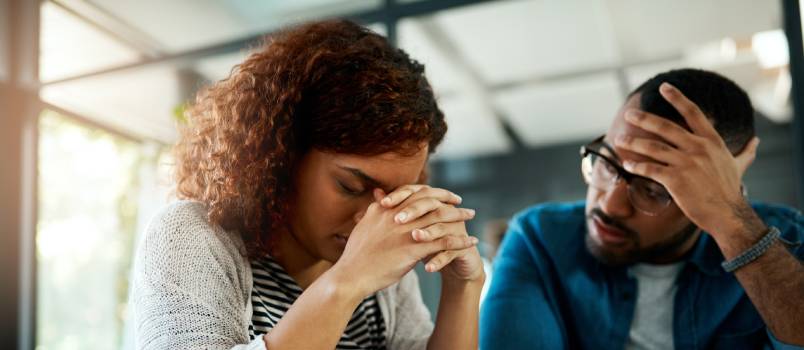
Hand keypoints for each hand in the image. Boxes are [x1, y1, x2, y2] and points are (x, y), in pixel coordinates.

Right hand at [333, 186, 477, 297]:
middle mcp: (399, 216)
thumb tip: (379, 195)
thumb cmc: (357, 254)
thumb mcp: (365, 224)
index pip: (415, 193)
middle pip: (431, 202)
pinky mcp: (413, 250)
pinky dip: (460, 241)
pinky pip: (443, 243)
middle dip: (448, 200)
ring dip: (458, 217)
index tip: (443, 194)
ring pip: (440, 219)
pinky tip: (471, 242)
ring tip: (471, 216)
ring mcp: (407, 232)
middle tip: (461, 202)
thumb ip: (375, 208)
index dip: (432, 192)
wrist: (351, 275)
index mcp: (388, 209)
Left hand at [615, 82, 762, 236]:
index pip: (693, 113)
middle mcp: (698, 148)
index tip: (664, 87)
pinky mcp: (676, 180)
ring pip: (654, 148)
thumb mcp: (739, 165)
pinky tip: (627, 165)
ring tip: (619, 140)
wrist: (728, 214)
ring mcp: (687, 163)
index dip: (678, 99)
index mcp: (711, 141)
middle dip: (644, 119)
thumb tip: (756, 141)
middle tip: (628, 114)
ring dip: (634, 143)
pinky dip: (637, 167)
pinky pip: (651, 169)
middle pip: (666, 127)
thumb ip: (745, 152)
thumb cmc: (730, 190)